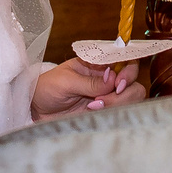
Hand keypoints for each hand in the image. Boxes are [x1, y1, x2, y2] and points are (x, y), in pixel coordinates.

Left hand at [29, 59, 146, 120]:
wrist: (37, 110)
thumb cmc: (47, 88)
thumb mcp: (66, 82)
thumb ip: (90, 82)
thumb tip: (113, 78)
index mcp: (98, 63)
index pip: (125, 59)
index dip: (129, 70)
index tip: (119, 82)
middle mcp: (107, 78)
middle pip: (134, 80)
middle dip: (123, 91)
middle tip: (101, 99)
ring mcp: (108, 95)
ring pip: (132, 97)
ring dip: (118, 103)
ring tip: (94, 107)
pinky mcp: (106, 111)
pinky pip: (122, 112)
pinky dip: (113, 113)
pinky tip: (93, 113)